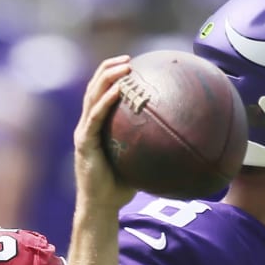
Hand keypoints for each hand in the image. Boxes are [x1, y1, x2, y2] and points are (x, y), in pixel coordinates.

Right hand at [73, 55, 138, 210]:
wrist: (101, 206)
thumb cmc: (122, 187)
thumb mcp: (139, 160)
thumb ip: (151, 144)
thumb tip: (181, 135)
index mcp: (97, 126)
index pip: (101, 94)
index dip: (112, 76)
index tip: (131, 64)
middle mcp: (87, 125)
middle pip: (94, 88)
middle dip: (109, 69)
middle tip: (128, 59)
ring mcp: (84, 132)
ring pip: (92, 97)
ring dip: (107, 78)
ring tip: (124, 67)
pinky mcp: (84, 142)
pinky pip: (95, 117)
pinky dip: (106, 101)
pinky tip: (118, 91)